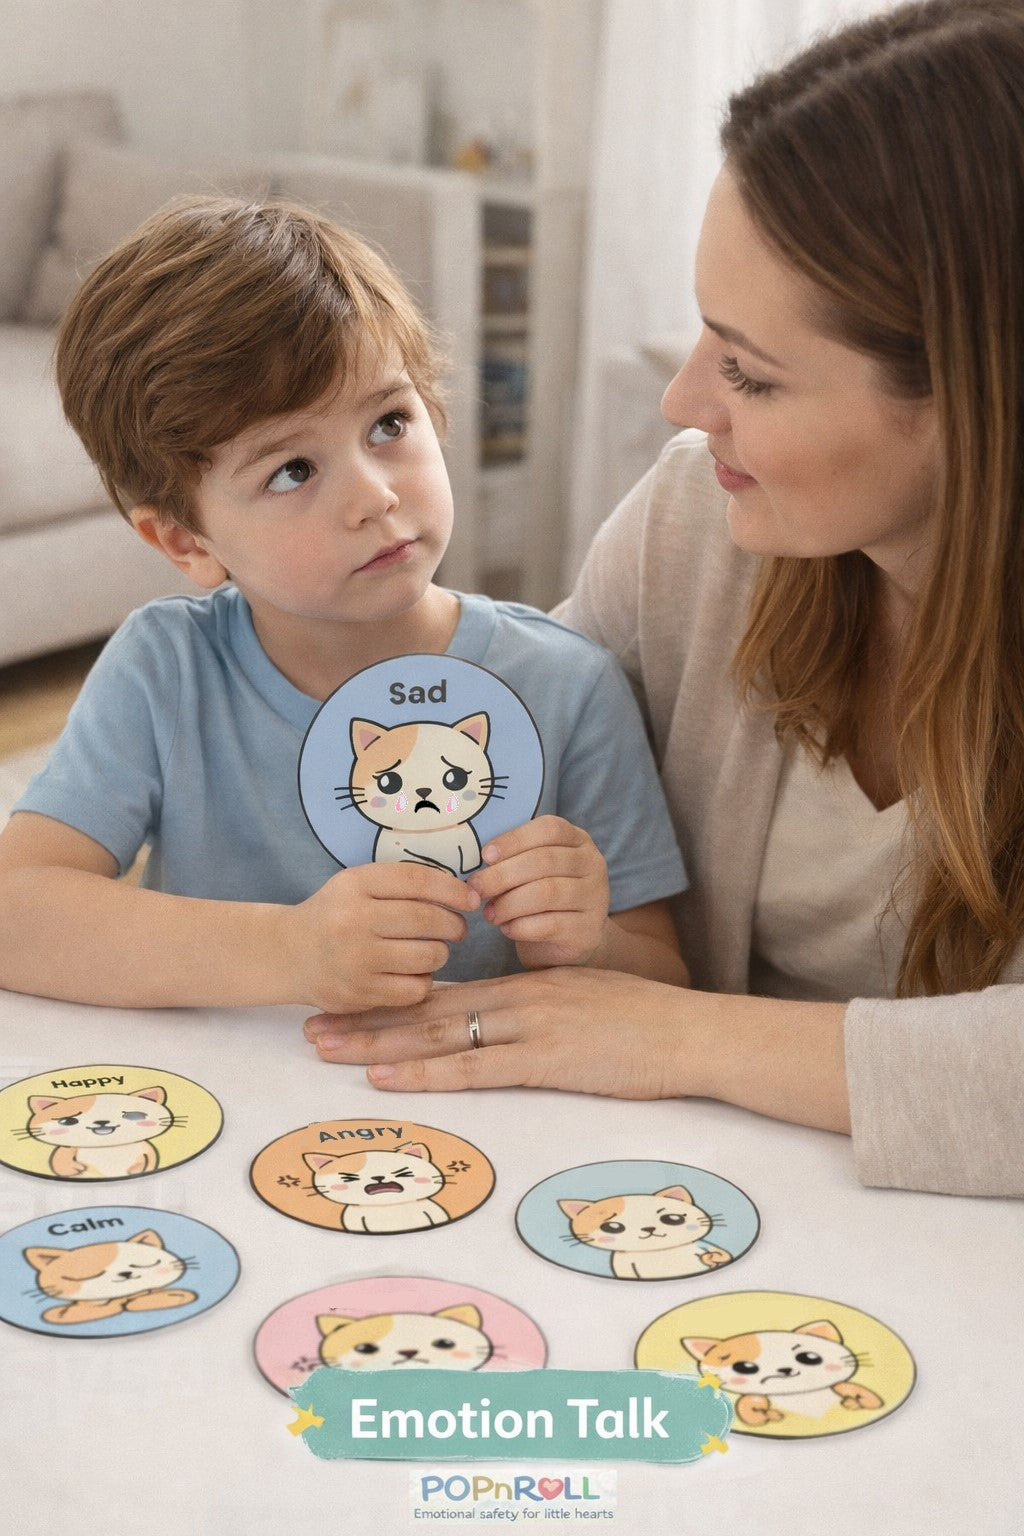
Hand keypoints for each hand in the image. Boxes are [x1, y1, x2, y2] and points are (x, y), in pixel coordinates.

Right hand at [283, 863, 479, 1011]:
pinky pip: (415, 989)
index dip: (453, 890)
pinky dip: (422, 982)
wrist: (288, 954)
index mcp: (355, 884)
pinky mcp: (358, 994)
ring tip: (430, 951)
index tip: (470, 899)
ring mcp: (355, 959)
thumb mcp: (358, 885)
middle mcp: (353, 919)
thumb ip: (403, 885)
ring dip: (439, 954)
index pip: (418, 881)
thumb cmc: (336, 915)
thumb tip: (465, 895)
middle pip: (429, 920)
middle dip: (453, 925)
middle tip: (455, 930)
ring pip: (428, 956)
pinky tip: (411, 974)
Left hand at [303, 967, 700, 1097]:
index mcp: (526, 985)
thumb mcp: (585, 1003)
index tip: (349, 1007)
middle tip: (314, 1026)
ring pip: (438, 1032)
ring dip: (378, 1042)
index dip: (392, 1000)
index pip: (445, 992)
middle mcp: (518, 998)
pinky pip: (474, 1068)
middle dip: (366, 1018)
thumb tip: (508, 1027)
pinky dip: (427, 1072)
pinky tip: (389, 1077)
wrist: (690, 1033)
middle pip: (427, 1007)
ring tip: (328, 1047)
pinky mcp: (546, 1061)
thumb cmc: (647, 1025)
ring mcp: (530, 1027)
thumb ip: (543, 1011)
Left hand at [467, 816, 610, 968]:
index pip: (550, 829)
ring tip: (489, 913)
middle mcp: (593, 864)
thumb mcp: (532, 870)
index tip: (486, 855)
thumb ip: (514, 858)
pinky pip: (550, 924)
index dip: (515, 839)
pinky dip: (520, 927)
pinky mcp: (588, 930)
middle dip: (503, 875)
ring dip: (509, 903)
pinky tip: (506, 929)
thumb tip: (481, 860)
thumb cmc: (542, 898)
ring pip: (546, 893)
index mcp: (578, 840)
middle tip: (476, 888)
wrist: (568, 942)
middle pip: (544, 861)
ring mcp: (595, 898)